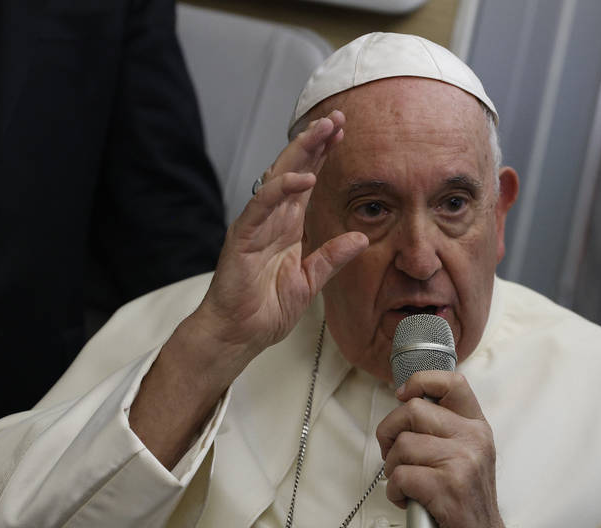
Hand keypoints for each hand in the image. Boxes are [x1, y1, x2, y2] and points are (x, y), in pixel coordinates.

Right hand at [192, 112, 367, 364]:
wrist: (238, 334)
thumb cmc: (265, 311)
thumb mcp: (310, 282)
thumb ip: (332, 258)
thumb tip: (361, 238)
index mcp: (287, 228)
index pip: (307, 183)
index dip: (323, 157)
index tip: (343, 135)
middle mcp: (271, 220)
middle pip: (294, 170)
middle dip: (315, 143)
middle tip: (336, 119)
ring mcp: (255, 225)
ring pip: (278, 178)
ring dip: (301, 153)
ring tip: (322, 131)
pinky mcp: (241, 237)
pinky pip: (261, 206)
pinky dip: (280, 189)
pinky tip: (302, 177)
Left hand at [376, 371, 517, 527]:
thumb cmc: (464, 502)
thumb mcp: (466, 456)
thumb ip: (443, 429)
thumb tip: (404, 404)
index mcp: (477, 427)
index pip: (452, 382)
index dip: (420, 381)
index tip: (403, 396)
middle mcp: (473, 440)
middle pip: (412, 411)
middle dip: (390, 433)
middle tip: (394, 455)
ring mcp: (462, 464)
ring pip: (402, 446)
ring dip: (392, 468)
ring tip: (407, 485)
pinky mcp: (447, 489)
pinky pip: (400, 476)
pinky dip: (395, 492)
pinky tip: (409, 501)